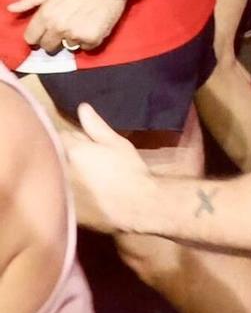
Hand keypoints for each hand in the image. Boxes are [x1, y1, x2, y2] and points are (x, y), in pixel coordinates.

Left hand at [9, 0, 127, 54]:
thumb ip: (30, 0)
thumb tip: (11, 9)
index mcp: (46, 15)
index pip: (31, 38)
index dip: (37, 34)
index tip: (46, 30)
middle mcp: (58, 27)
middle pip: (48, 46)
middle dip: (54, 38)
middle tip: (66, 26)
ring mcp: (76, 34)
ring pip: (68, 46)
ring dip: (73, 38)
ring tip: (82, 23)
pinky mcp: (93, 37)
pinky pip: (87, 46)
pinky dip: (90, 39)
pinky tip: (94, 25)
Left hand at [61, 104, 151, 234]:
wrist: (134, 205)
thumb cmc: (128, 170)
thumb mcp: (117, 143)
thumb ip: (96, 126)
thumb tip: (83, 107)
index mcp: (72, 150)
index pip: (59, 135)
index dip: (72, 137)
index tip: (83, 141)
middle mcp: (60, 167)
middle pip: (53, 153)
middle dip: (63, 152)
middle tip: (84, 158)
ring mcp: (58, 187)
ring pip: (54, 172)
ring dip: (62, 170)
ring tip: (83, 174)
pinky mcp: (61, 204)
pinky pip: (57, 190)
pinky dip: (64, 187)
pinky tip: (82, 190)